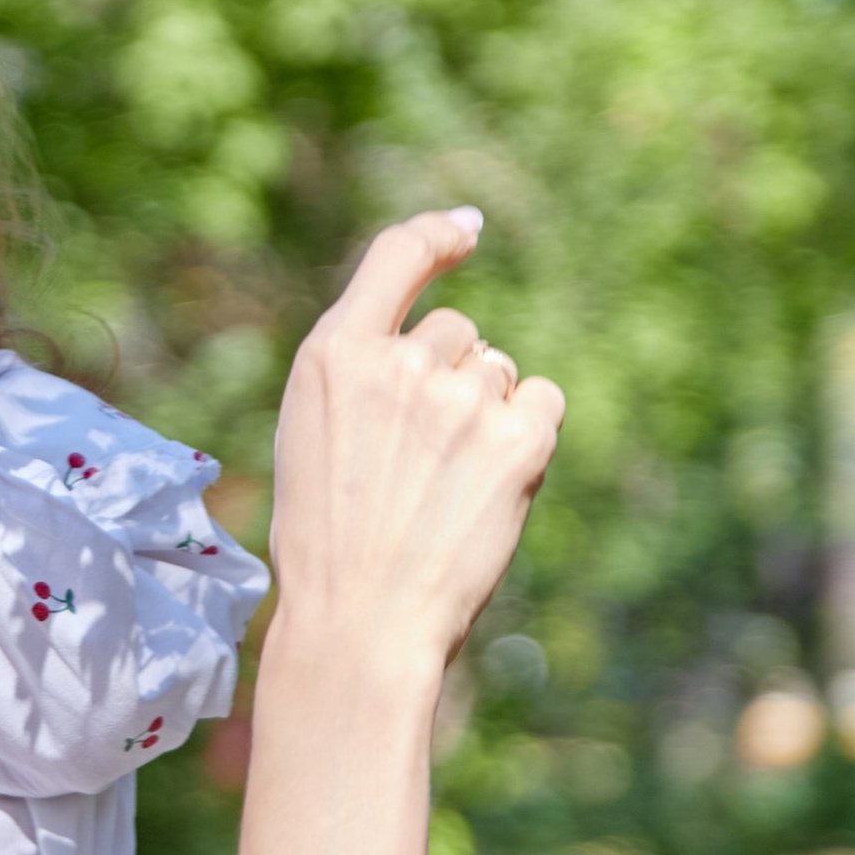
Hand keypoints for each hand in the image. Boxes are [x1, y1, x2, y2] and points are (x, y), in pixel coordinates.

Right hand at [267, 210, 561, 677]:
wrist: (361, 622)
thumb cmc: (329, 541)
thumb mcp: (312, 433)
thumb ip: (363, 373)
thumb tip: (439, 340)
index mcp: (333, 354)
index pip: (396, 256)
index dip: (437, 236)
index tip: (466, 233)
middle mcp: (399, 362)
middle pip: (458, 332)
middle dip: (451, 377)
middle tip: (420, 459)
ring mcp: (461, 398)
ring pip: (498, 371)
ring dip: (485, 412)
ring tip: (447, 485)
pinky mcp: (518, 439)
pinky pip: (542, 400)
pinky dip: (527, 435)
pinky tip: (491, 486)